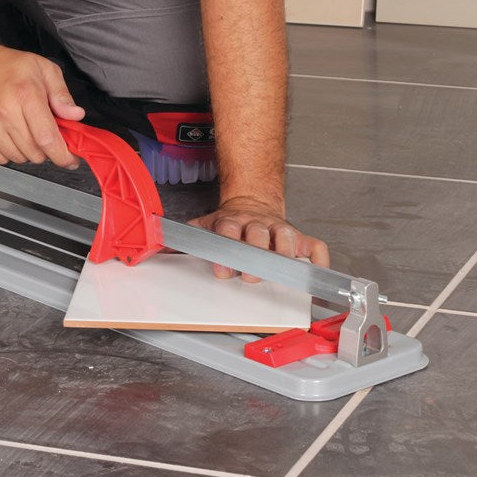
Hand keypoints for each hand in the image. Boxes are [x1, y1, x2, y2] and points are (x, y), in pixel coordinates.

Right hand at [0, 42, 84, 167]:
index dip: (62, 155)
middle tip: (42, 134)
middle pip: (35, 152)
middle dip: (45, 150)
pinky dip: (8, 152)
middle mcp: (4, 111)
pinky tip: (7, 134)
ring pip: (18, 158)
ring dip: (26, 151)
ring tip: (22, 129)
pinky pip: (0, 159)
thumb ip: (61, 94)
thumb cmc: (6, 67)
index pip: (47, 138)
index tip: (70, 160)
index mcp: (25, 94)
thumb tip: (75, 116)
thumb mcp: (43, 69)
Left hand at [188, 196, 329, 281]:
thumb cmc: (228, 224)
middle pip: (260, 233)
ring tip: (283, 268)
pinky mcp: (297, 236)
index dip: (226, 249)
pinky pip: (314, 246)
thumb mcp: (204, 226)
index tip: (222, 268)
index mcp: (232, 221)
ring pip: (287, 236)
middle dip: (256, 253)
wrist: (251, 202)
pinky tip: (315, 272)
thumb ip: (185, 238)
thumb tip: (158, 247)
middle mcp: (257, 223)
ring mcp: (278, 228)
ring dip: (285, 252)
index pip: (229, 230)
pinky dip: (318, 259)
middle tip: (251, 275)